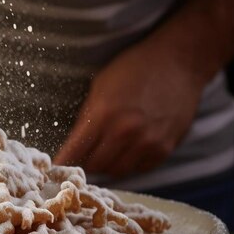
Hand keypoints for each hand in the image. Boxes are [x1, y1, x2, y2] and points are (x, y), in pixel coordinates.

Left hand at [53, 41, 203, 177]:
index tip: (55, 168)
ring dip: (107, 164)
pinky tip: (127, 149)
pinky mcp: (165, 148)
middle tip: (82, 157)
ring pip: (117, 171)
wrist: (178, 62)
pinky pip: (140, 168)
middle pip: (95, 166)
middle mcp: (126, 132)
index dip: (64, 161)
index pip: (76, 151)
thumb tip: (75, 143)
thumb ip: (87, 117)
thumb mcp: (101, 86)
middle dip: (85, 163)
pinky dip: (130, 163)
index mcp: (104, 115)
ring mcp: (148, 143)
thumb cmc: (135, 68)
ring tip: (105, 151)